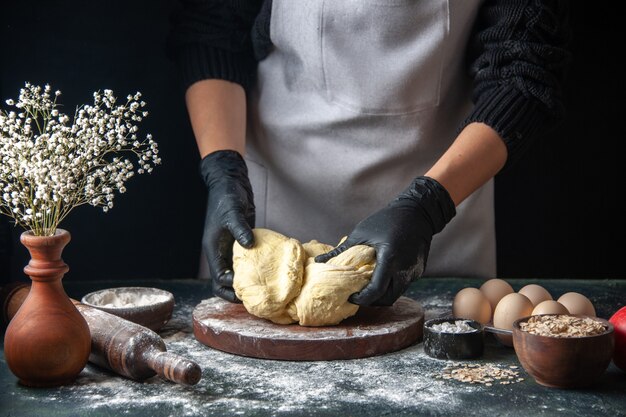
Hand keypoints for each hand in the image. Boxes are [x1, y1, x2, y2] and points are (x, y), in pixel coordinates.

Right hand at [200, 150, 254, 301]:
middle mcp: (220, 253)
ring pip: (236, 274)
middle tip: (256, 297)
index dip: (230, 286)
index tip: (247, 288)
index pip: (218, 277)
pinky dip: (255, 269)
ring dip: (246, 282)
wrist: (230, 184)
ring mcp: (231, 250)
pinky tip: (270, 272)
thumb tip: (249, 245)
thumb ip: (240, 229)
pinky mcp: (242, 244)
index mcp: (213, 249)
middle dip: (237, 292)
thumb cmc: (226, 197)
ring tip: (264, 289)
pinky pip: (247, 263)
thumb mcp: (232, 212)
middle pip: (224, 282)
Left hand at [315, 176, 454, 305]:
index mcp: (389, 259)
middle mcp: (404, 269)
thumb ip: (341, 251)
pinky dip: (390, 286)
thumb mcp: (361, 233)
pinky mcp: (418, 271)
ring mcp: (414, 272)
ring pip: (396, 294)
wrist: (417, 212)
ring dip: (381, 294)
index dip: (362, 298)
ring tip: (367, 287)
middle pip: (387, 298)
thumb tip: (318, 262)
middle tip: (357, 295)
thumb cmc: (386, 219)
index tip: (350, 297)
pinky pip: (402, 285)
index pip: (376, 291)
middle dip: (371, 300)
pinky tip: (380, 277)